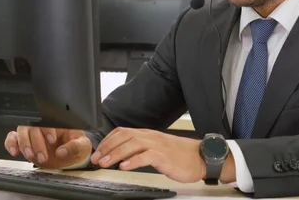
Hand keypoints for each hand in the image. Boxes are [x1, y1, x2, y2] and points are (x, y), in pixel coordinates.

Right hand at [4, 126, 91, 168]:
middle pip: (33, 126)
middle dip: (36, 142)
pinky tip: (15, 151)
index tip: (52, 140)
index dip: (48, 129)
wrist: (70, 157)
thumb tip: (62, 151)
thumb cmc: (77, 147)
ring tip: (31, 156)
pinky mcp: (25, 142)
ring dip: (24, 144)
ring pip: (22, 131)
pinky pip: (12, 138)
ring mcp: (33, 133)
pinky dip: (10, 143)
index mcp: (59, 122)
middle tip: (42, 156)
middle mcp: (44, 126)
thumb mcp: (83, 146)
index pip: (49, 120)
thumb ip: (75, 146)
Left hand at [90, 128, 207, 182]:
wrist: (201, 158)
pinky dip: (133, 161)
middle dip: (107, 147)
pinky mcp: (165, 156)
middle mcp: (151, 137)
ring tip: (105, 163)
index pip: (122, 131)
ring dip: (115, 153)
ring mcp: (158, 145)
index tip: (98, 151)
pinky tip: (124, 167)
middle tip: (96, 158)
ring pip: (132, 144)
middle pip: (124, 136)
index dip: (107, 140)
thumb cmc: (181, 156)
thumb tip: (122, 156)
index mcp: (148, 135)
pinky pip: (146, 156)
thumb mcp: (158, 149)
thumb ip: (141, 149)